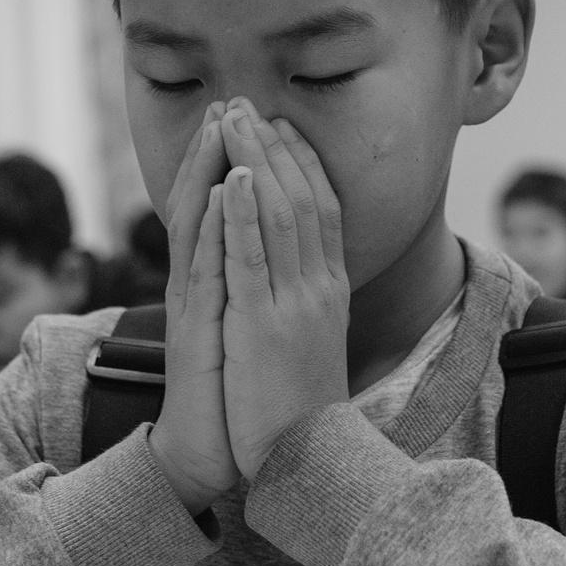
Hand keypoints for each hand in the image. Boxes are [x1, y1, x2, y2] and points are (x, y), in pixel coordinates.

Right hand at [147, 105, 236, 512]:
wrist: (203, 455)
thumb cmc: (228, 395)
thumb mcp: (243, 331)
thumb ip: (247, 291)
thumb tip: (267, 260)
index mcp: (211, 283)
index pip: (215, 209)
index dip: (226, 161)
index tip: (243, 116)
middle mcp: (196, 286)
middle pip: (199, 204)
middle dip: (215, 150)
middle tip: (229, 100)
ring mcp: (193, 307)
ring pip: (197, 226)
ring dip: (207, 171)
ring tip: (221, 126)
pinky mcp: (198, 331)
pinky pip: (205, 270)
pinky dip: (212, 228)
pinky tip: (218, 193)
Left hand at [216, 101, 348, 480]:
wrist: (306, 462)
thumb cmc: (303, 408)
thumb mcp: (314, 342)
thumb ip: (309, 301)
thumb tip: (301, 272)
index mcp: (331, 291)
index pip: (324, 208)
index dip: (303, 162)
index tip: (280, 126)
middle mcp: (319, 289)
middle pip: (304, 198)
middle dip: (275, 147)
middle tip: (249, 104)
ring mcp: (293, 305)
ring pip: (280, 216)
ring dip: (256, 161)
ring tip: (235, 120)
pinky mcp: (262, 325)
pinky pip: (254, 259)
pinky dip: (244, 215)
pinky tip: (234, 179)